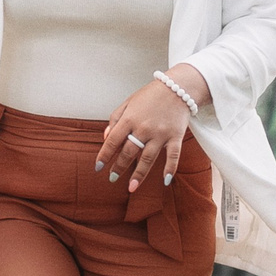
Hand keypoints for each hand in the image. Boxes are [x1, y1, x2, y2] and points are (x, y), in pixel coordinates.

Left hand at [96, 77, 199, 192]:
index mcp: (130, 118)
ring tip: (130, 188)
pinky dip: (170, 169)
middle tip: (112, 178)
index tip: (98, 167)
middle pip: (128, 152)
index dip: (104, 155)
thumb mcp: (128, 102)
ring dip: (139, 174)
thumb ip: (115, 118)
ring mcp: (161, 133)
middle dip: (119, 167)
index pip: (113, 141)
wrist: (178, 87)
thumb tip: (105, 137)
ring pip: (147, 158)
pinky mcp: (176, 136)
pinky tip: (165, 181)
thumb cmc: (150, 95)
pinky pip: (173, 156)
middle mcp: (144, 128)